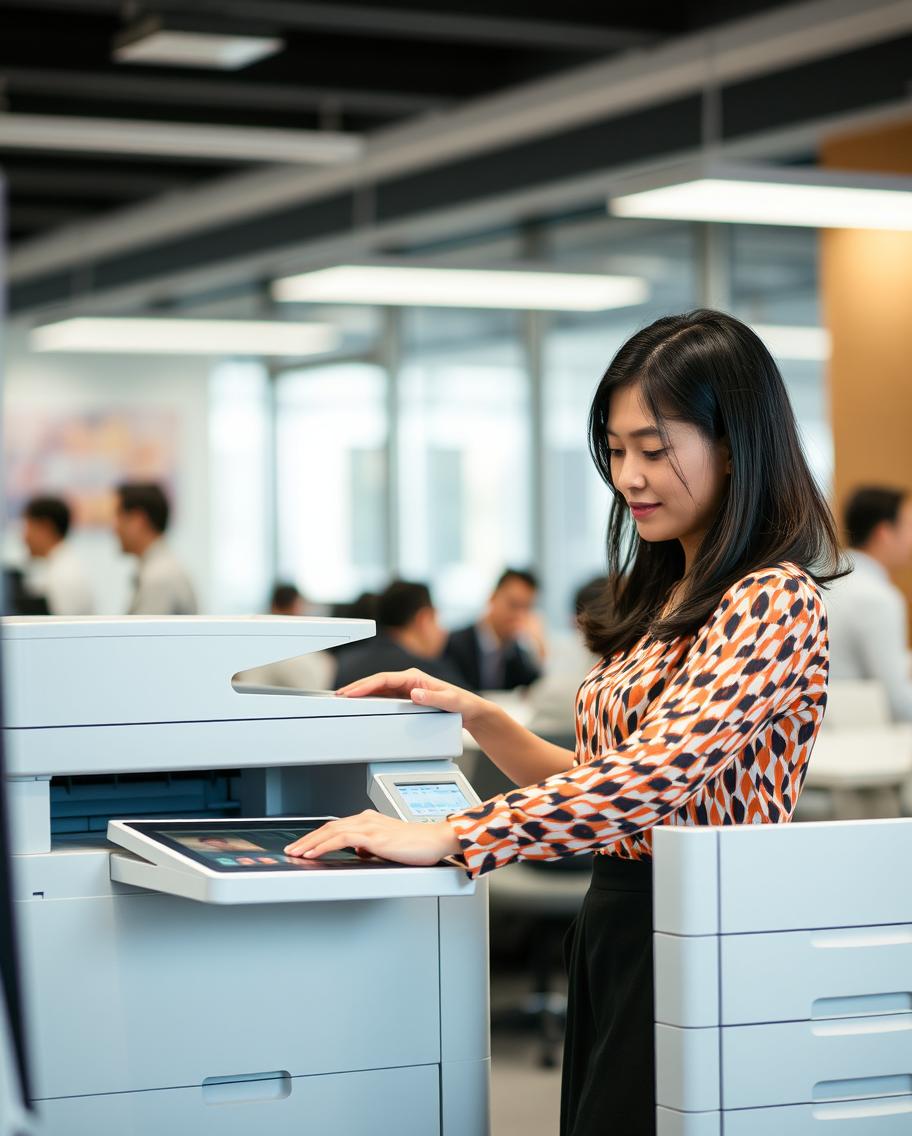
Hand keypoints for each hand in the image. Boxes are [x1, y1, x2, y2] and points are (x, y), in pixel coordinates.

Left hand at [284, 811, 460, 865]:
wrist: (436, 840)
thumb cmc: (418, 845)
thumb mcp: (388, 846)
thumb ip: (372, 846)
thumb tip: (359, 852)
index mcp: (369, 821)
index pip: (336, 827)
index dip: (317, 836)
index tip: (304, 846)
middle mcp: (366, 820)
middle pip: (328, 827)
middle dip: (307, 839)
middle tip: (292, 849)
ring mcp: (369, 826)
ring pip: (331, 831)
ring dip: (310, 843)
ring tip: (296, 853)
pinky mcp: (373, 837)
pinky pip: (341, 839)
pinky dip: (324, 845)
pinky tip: (314, 853)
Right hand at [336, 667, 490, 727]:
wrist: (471, 712)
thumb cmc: (463, 704)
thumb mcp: (451, 702)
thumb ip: (434, 698)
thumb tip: (414, 694)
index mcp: (415, 678)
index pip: (384, 678)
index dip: (366, 685)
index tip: (352, 692)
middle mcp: (409, 682)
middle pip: (377, 682)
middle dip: (357, 688)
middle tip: (339, 696)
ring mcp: (407, 690)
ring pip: (378, 690)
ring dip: (361, 694)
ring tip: (344, 700)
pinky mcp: (406, 700)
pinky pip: (384, 698)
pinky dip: (370, 701)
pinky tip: (360, 706)